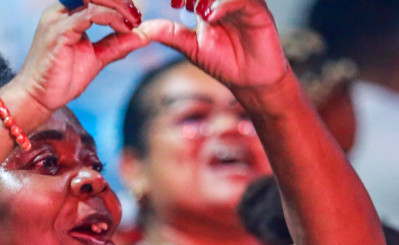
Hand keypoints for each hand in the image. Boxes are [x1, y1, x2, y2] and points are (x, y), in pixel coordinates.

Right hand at [10, 0, 149, 114]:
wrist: (38, 98)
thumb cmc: (61, 78)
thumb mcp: (98, 57)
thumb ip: (118, 43)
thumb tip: (144, 36)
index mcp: (68, 13)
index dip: (119, 2)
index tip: (137, 19)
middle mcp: (61, 10)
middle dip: (121, 1)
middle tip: (138, 19)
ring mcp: (58, 19)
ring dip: (118, 7)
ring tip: (132, 23)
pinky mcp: (58, 32)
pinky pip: (89, 14)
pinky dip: (110, 18)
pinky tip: (123, 30)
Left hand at [139, 0, 288, 91]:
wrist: (250, 82)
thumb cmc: (224, 63)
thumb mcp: (190, 47)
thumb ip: (169, 34)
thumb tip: (141, 30)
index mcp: (209, 3)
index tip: (174, 4)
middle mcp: (225, 0)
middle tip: (180, 4)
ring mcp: (241, 3)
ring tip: (196, 12)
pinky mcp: (257, 10)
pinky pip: (240, 0)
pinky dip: (222, 4)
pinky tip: (209, 17)